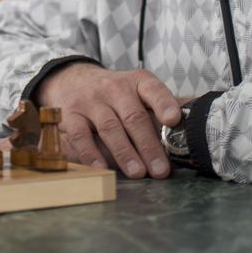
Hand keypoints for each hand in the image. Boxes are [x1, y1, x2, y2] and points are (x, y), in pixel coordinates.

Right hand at [37, 63, 180, 178]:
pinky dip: (91, 153)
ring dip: (125, 153)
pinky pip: (81, 135)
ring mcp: (91, 100)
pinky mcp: (71, 114)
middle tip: (160, 170)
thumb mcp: (137, 92)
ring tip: (137, 173)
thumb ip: (156, 112)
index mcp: (137, 82)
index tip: (173, 119)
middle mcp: (114, 88)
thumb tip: (181, 143)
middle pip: (134, 117)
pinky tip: (102, 168)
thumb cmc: (115, 94)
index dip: (164, 104)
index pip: (153, 89)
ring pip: (110, 128)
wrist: (75, 79)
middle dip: (149, 145)